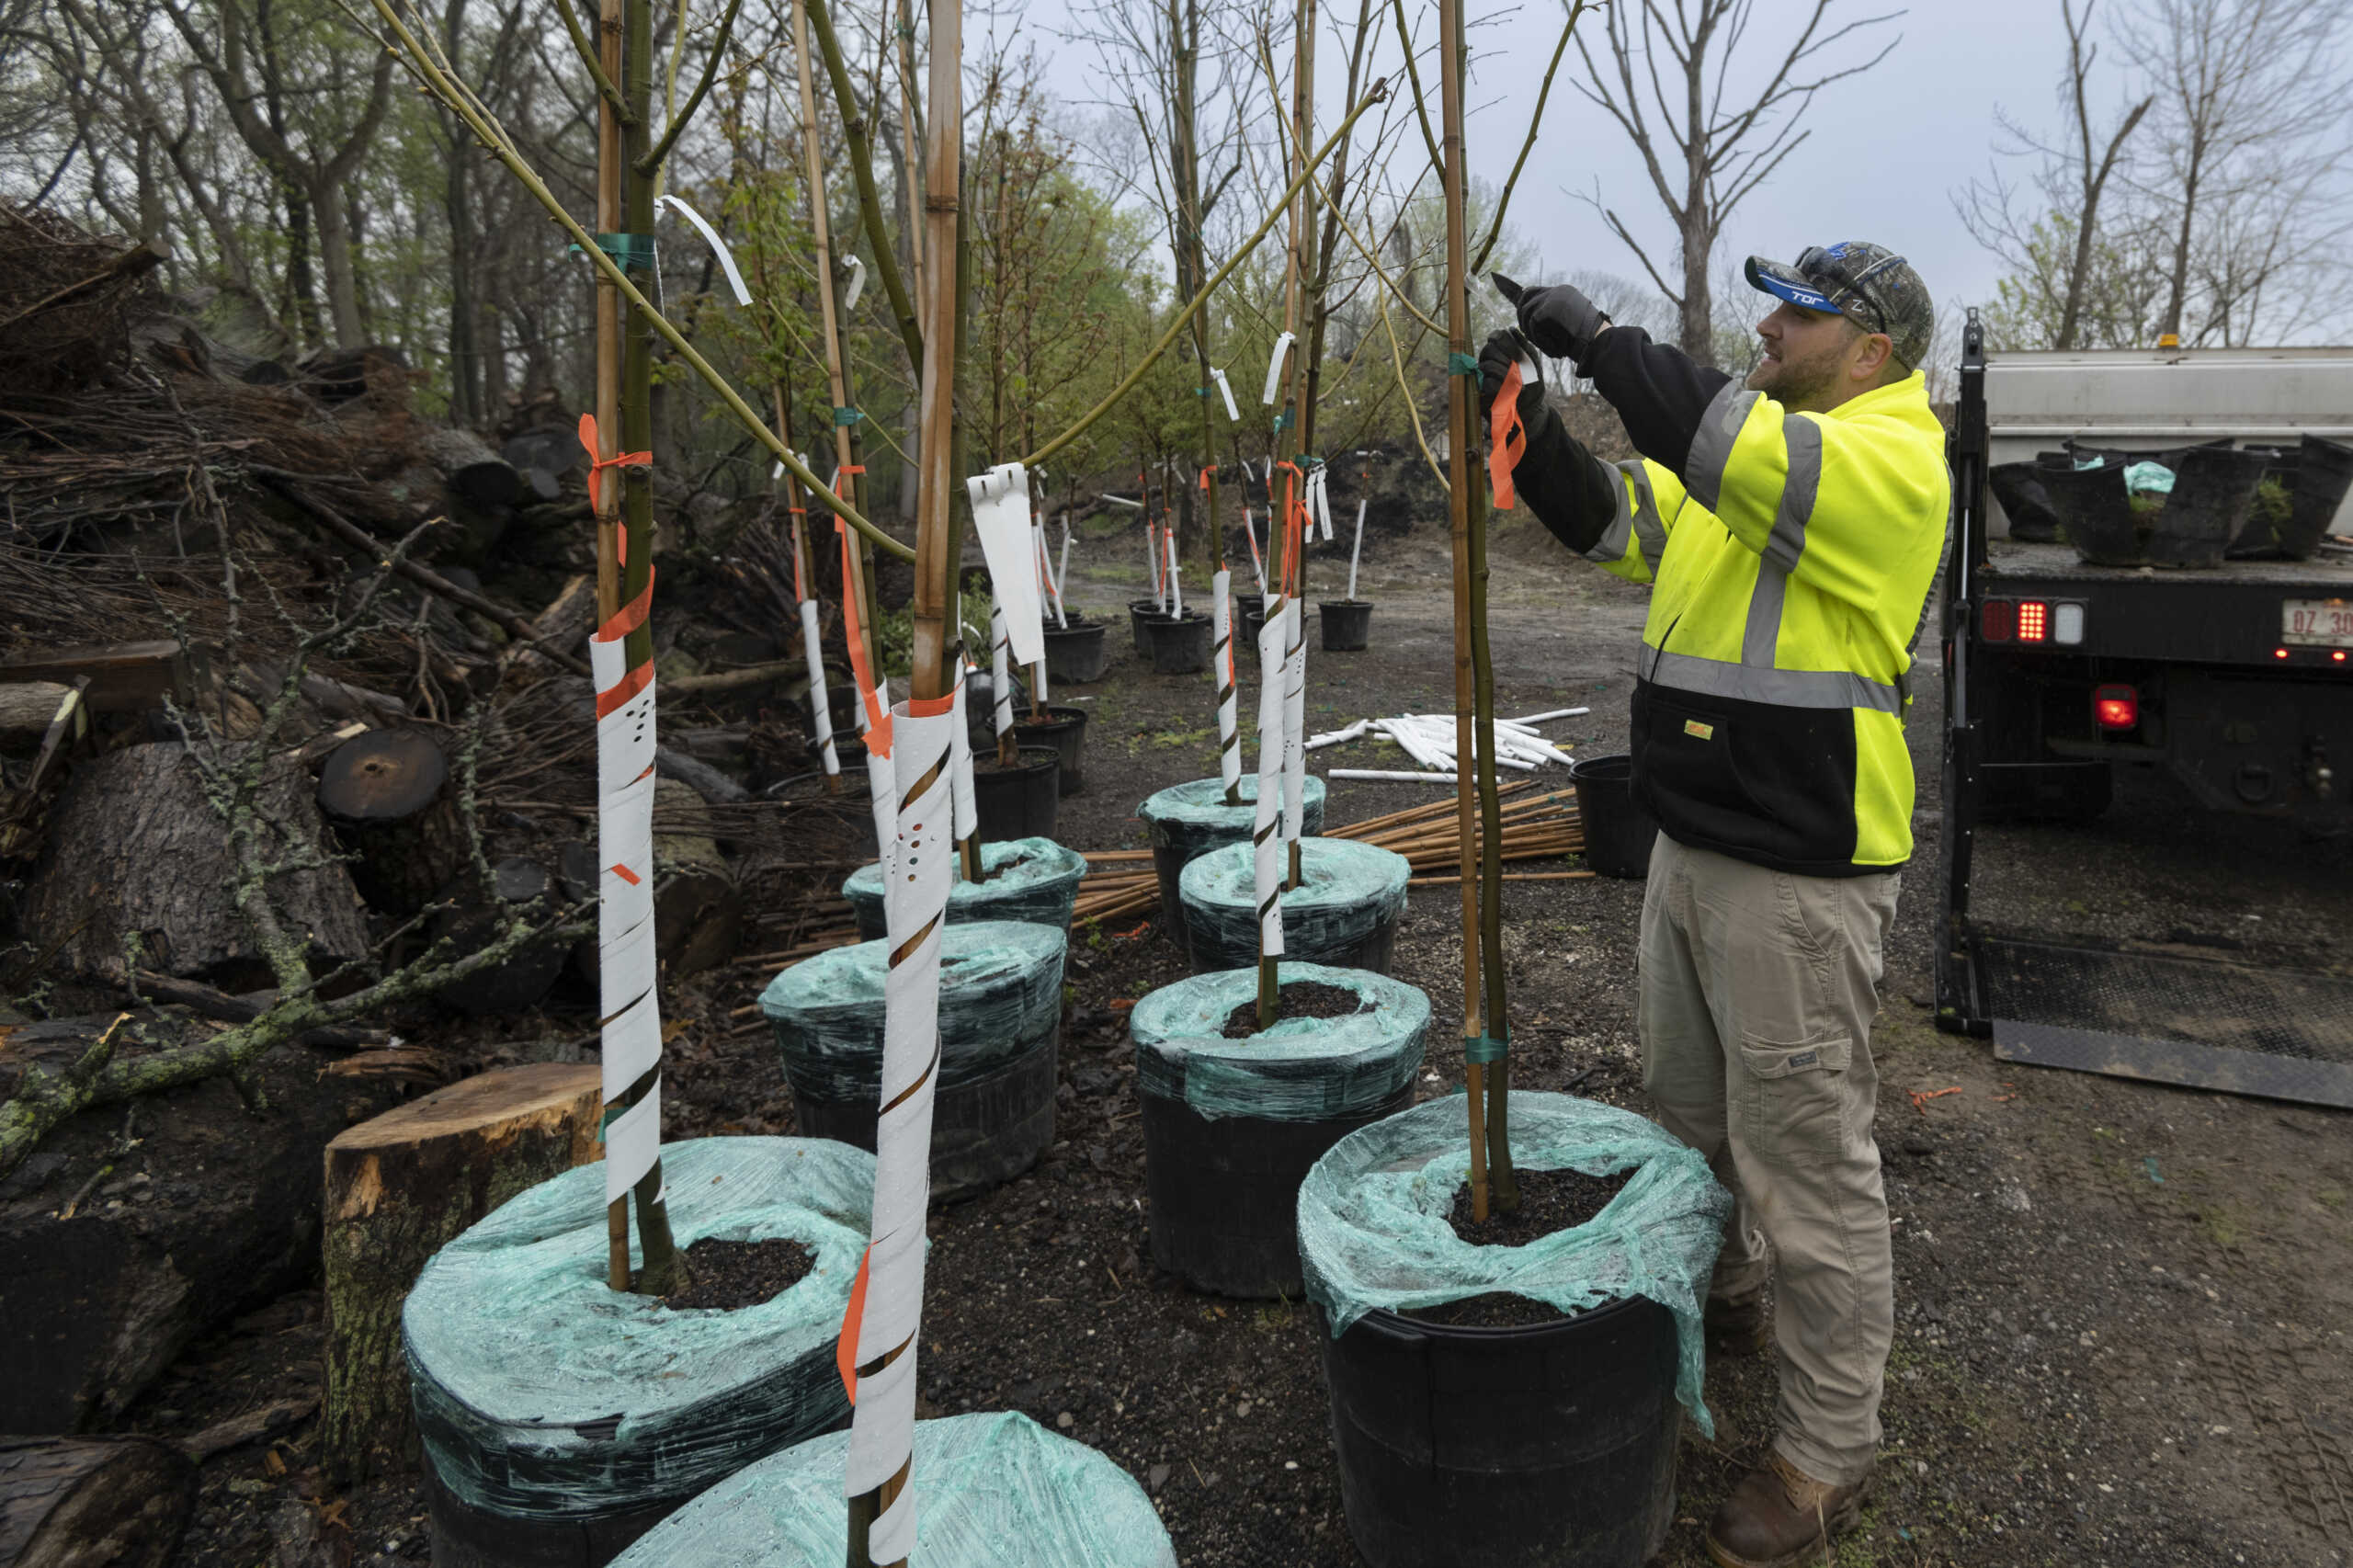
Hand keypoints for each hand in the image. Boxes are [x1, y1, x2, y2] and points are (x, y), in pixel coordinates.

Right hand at [1476, 330, 1544, 430]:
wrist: (1531, 408)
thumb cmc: (1532, 383)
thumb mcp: (1533, 363)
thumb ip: (1525, 345)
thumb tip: (1512, 328)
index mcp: (1502, 350)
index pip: (1496, 336)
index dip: (1506, 342)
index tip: (1519, 354)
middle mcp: (1490, 360)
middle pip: (1488, 349)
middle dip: (1504, 358)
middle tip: (1516, 367)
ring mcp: (1485, 376)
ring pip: (1486, 366)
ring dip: (1504, 372)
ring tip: (1517, 381)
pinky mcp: (1482, 391)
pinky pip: (1487, 383)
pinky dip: (1501, 386)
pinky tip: (1511, 391)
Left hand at [1493, 273, 1609, 362]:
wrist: (1599, 343)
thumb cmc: (1587, 341)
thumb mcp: (1568, 322)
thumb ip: (1550, 317)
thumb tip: (1529, 322)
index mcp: (1562, 292)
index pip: (1533, 290)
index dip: (1517, 293)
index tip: (1496, 280)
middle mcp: (1557, 291)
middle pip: (1525, 297)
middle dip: (1522, 317)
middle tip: (1533, 337)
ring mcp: (1553, 297)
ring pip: (1526, 314)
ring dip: (1534, 334)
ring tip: (1551, 345)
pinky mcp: (1548, 308)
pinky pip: (1533, 325)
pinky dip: (1541, 340)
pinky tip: (1555, 347)